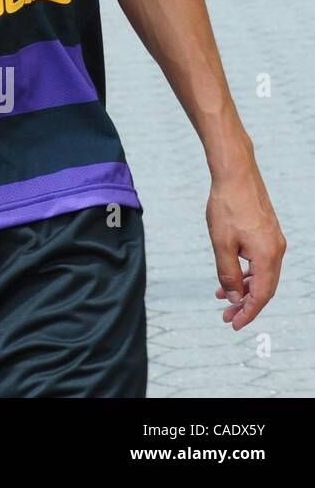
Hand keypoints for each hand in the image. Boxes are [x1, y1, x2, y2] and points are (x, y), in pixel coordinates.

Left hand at [207, 168, 285, 329]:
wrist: (236, 174)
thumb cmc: (227, 206)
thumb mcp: (221, 243)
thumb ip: (227, 272)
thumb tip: (234, 297)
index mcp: (268, 256)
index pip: (261, 295)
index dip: (248, 313)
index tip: (233, 324)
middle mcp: (276, 251)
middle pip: (264, 288)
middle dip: (246, 304)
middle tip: (226, 316)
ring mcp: (274, 241)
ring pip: (261, 274)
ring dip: (244, 287)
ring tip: (223, 296)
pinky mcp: (267, 233)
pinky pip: (260, 261)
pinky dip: (246, 271)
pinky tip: (231, 274)